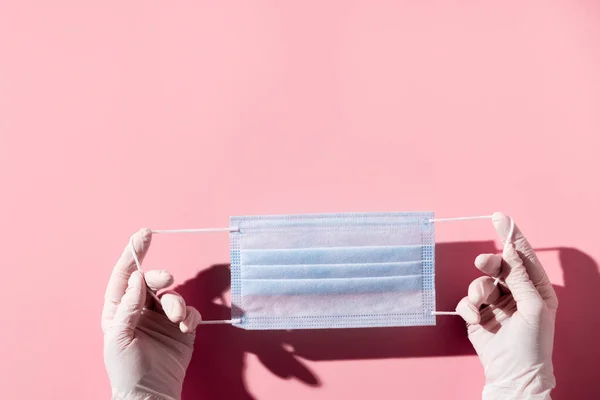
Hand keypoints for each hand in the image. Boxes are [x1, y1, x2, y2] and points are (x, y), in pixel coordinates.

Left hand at [102, 229, 201, 399]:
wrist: (152, 393)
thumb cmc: (127, 369)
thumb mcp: (119, 337)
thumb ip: (128, 307)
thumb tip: (137, 279)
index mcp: (118, 309)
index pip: (125, 275)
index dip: (134, 253)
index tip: (145, 234)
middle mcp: (140, 310)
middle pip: (151, 280)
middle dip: (161, 277)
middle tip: (167, 280)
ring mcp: (161, 318)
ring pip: (172, 295)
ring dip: (176, 303)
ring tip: (176, 319)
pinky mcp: (180, 328)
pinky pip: (188, 311)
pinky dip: (189, 315)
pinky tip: (186, 328)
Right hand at [456, 213, 557, 399]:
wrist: (512, 374)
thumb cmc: (531, 344)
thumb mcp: (533, 307)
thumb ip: (520, 277)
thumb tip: (511, 250)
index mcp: (536, 289)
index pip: (523, 257)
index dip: (512, 236)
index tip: (500, 217)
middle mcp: (515, 293)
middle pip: (499, 266)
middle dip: (490, 263)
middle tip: (483, 263)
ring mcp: (495, 304)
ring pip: (480, 282)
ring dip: (478, 290)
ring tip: (481, 304)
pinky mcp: (477, 315)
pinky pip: (467, 300)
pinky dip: (468, 307)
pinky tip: (474, 319)